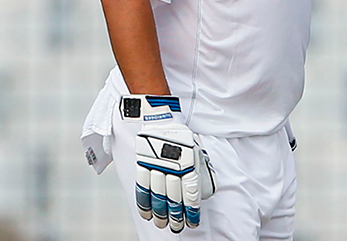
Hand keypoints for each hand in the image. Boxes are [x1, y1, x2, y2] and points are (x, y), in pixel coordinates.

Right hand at [120, 96, 215, 232]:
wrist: (159, 119)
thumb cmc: (181, 138)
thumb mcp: (196, 150)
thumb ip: (199, 169)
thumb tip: (204, 191)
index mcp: (188, 163)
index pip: (190, 192)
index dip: (191, 209)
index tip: (192, 222)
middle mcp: (172, 167)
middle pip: (173, 198)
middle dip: (176, 216)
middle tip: (178, 227)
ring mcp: (155, 167)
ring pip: (158, 196)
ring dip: (160, 213)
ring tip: (163, 224)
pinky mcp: (142, 166)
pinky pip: (142, 188)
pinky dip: (144, 203)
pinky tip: (147, 214)